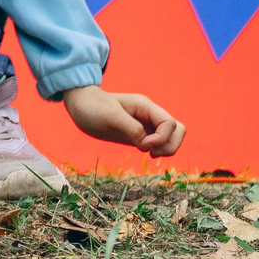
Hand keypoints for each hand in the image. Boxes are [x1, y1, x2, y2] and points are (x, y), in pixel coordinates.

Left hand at [59, 85, 184, 156]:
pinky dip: (157, 150)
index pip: (170, 124)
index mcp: (145, 107)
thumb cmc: (93, 107)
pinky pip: (159, 143)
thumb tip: (146, 143)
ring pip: (171, 137)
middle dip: (170, 145)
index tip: (142, 145)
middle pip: (178, 130)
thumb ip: (131, 128)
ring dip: (165, 149)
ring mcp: (146, 125)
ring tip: (148, 153)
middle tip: (151, 152)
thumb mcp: (110, 116)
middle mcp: (149, 115)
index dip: (161, 139)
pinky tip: (143, 151)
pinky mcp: (140, 134)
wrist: (81, 106)